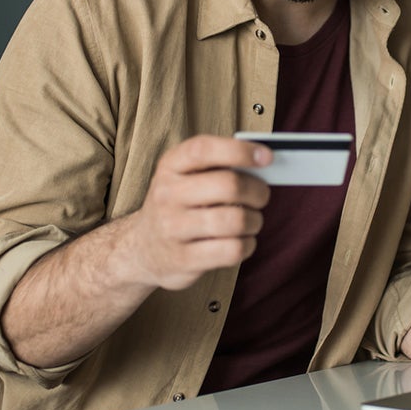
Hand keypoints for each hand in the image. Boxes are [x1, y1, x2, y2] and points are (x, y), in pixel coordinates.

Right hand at [126, 135, 271, 290]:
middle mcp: (167, 195)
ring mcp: (172, 229)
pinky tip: (243, 241)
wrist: (143, 248)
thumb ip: (217, 166)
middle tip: (262, 197)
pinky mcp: (183, 259)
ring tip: (252, 221)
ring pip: (235, 221)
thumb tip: (263, 161)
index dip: (239, 150)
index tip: (267, 157)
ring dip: (255, 221)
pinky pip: (232, 250)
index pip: (204, 149)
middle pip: (229, 186)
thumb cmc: (178, 206)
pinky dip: (248, 245)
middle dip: (258, 191)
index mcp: (170, 166)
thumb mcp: (185, 177)